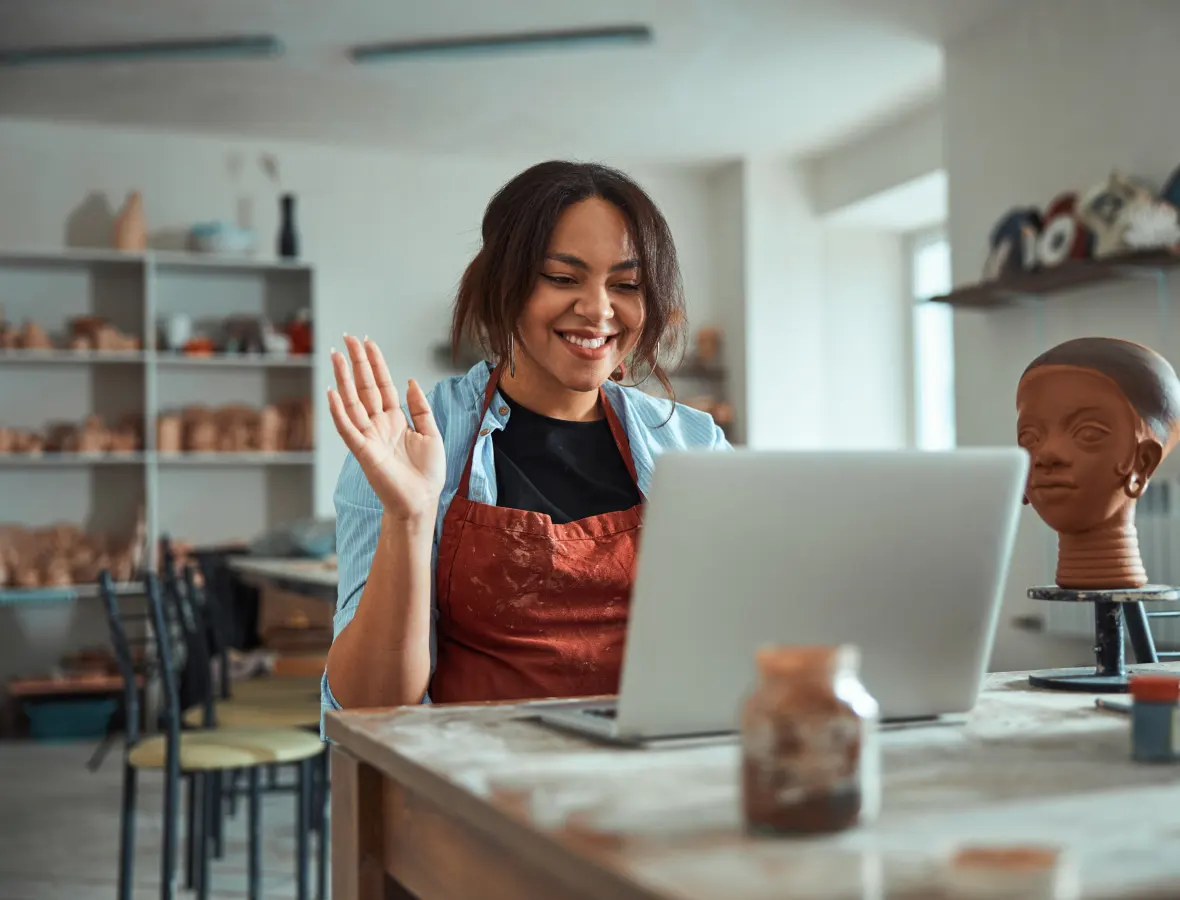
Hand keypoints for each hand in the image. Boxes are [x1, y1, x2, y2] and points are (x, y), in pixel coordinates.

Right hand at [328, 335, 445, 526]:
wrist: (422, 501)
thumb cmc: (427, 473)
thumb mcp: (431, 433)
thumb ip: (420, 407)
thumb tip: (410, 381)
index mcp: (395, 419)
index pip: (382, 385)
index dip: (375, 364)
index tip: (367, 342)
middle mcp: (379, 424)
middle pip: (365, 387)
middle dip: (357, 363)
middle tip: (348, 338)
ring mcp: (369, 437)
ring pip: (352, 402)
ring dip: (343, 379)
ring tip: (336, 355)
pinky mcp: (364, 452)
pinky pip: (348, 428)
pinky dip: (339, 411)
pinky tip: (332, 392)